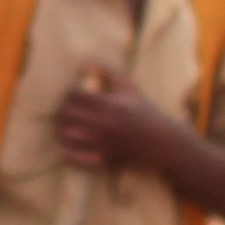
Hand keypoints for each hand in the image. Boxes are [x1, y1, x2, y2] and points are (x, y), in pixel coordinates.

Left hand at [52, 70, 174, 175]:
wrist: (163, 144)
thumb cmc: (146, 113)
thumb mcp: (131, 90)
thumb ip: (111, 73)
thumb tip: (89, 64)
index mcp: (110, 105)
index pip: (75, 96)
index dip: (68, 94)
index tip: (69, 96)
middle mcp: (105, 124)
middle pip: (68, 114)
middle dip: (62, 112)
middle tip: (62, 112)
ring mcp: (104, 143)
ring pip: (68, 136)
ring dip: (61, 130)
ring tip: (61, 128)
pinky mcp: (105, 160)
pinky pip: (77, 157)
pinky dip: (68, 152)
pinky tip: (67, 147)